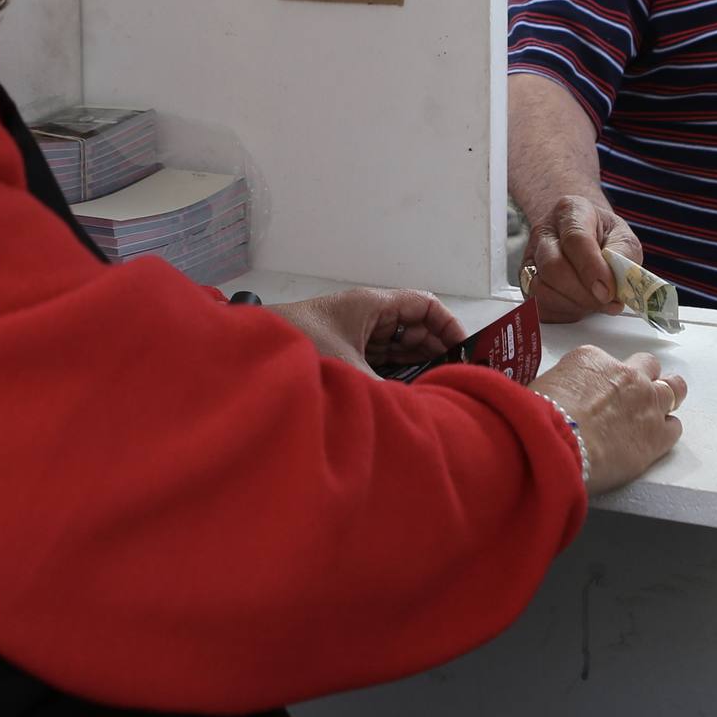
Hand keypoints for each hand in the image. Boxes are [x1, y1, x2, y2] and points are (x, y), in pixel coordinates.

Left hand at [264, 288, 464, 374]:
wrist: (253, 352)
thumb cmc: (302, 346)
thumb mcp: (349, 369)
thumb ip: (386, 389)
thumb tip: (415, 411)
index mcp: (373, 305)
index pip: (424, 304)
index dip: (448, 324)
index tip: (464, 351)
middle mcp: (367, 315)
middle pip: (413, 326)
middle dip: (435, 349)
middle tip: (455, 378)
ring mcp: (353, 333)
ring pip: (396, 345)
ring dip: (414, 364)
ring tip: (435, 389)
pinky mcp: (341, 352)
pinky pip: (377, 358)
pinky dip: (392, 373)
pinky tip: (405, 393)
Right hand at [523, 196, 642, 322]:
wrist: (585, 236)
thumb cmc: (603, 236)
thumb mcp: (623, 237)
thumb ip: (624, 257)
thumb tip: (619, 286)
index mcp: (570, 211)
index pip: (575, 239)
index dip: (592, 269)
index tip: (608, 291)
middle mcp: (544, 232)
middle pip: (553, 267)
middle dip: (582, 293)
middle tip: (605, 301)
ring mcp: (531, 257)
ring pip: (541, 288)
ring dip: (572, 305)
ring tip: (594, 304)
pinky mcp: (525, 281)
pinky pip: (538, 305)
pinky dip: (561, 312)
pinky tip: (579, 306)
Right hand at [530, 345, 684, 493]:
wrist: (557, 442)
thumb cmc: (540, 416)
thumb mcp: (542, 387)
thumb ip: (561, 389)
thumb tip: (560, 400)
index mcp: (592, 359)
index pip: (606, 362)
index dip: (604, 378)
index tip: (599, 391)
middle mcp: (625, 376)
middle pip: (648, 365)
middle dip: (646, 375)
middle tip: (637, 391)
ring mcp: (646, 403)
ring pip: (674, 389)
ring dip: (667, 396)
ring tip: (658, 409)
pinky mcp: (657, 435)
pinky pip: (674, 427)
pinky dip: (665, 431)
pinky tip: (655, 438)